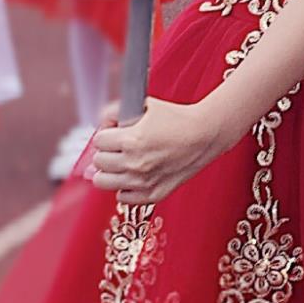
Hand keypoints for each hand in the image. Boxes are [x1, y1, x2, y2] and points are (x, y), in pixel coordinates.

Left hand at [91, 95, 227, 203]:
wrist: (205, 136)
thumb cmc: (178, 120)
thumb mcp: (146, 106)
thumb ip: (116, 110)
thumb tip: (102, 122)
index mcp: (132, 140)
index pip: (98, 141)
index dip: (105, 134)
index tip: (113, 134)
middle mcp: (135, 163)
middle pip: (99, 162)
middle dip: (105, 152)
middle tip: (117, 147)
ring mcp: (143, 182)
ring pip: (103, 182)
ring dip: (109, 171)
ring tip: (120, 162)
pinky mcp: (153, 194)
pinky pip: (122, 197)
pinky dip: (124, 187)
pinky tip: (133, 175)